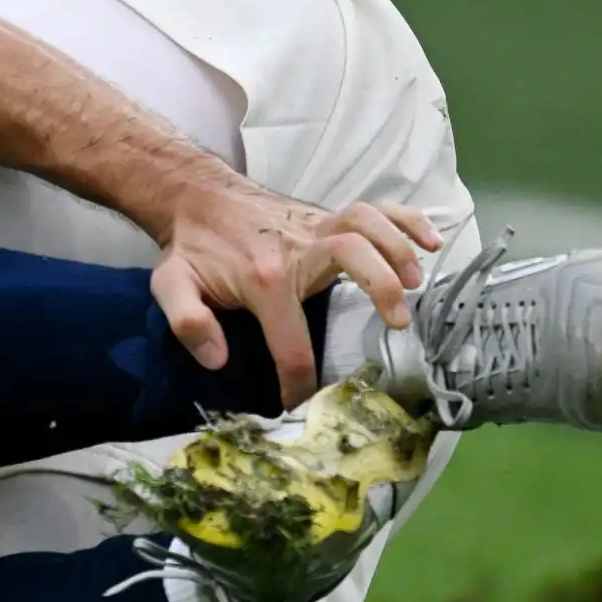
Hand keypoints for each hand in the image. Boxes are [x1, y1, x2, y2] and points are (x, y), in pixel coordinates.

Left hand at [150, 180, 443, 407]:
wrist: (196, 198)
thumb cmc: (191, 248)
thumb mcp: (170, 286)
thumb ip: (188, 323)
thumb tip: (217, 359)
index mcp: (261, 278)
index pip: (289, 338)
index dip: (298, 379)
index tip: (302, 403)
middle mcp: (297, 248)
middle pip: (350, 255)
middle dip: (379, 287)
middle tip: (397, 322)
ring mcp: (315, 226)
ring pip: (367, 223)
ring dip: (398, 248)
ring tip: (418, 282)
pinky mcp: (327, 216)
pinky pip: (375, 207)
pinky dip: (406, 219)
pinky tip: (431, 240)